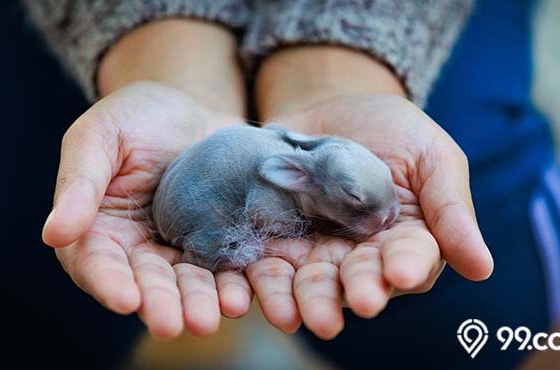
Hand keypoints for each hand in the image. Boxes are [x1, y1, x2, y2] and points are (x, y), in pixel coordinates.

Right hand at [43, 81, 253, 338]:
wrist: (191, 109)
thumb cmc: (135, 116)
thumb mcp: (100, 136)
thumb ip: (80, 183)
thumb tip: (54, 233)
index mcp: (100, 228)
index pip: (97, 262)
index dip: (109, 282)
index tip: (124, 299)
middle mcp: (140, 248)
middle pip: (148, 282)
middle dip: (161, 303)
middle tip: (173, 325)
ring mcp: (183, 247)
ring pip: (190, 282)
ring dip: (200, 302)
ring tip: (214, 316)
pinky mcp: (220, 241)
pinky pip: (227, 265)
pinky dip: (236, 281)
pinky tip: (244, 294)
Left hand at [239, 93, 493, 338]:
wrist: (329, 107)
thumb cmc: (391, 129)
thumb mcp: (430, 155)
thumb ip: (449, 207)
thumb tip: (482, 268)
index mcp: (405, 240)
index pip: (410, 259)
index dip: (406, 266)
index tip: (400, 273)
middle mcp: (360, 255)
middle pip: (357, 281)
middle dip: (355, 292)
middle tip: (358, 302)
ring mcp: (315, 251)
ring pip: (309, 283)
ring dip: (304, 299)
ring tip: (298, 314)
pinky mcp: (274, 241)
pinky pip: (266, 265)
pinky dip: (258, 281)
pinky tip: (249, 293)